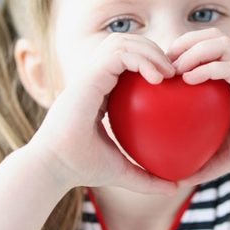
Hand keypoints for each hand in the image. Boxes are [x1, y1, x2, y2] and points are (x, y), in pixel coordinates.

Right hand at [30, 33, 176, 193]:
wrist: (54, 170)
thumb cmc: (83, 169)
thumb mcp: (123, 171)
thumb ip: (147, 177)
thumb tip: (175, 187)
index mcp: (99, 91)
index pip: (125, 60)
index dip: (150, 60)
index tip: (173, 79)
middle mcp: (93, 78)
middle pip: (125, 43)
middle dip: (153, 49)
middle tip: (175, 71)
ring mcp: (88, 75)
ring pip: (121, 42)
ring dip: (149, 50)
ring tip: (170, 72)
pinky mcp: (86, 77)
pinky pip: (118, 55)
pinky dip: (140, 59)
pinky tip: (158, 79)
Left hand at [166, 28, 229, 184]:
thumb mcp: (228, 156)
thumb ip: (204, 163)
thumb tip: (175, 180)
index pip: (205, 49)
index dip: (180, 51)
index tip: (159, 69)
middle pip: (210, 36)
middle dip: (184, 41)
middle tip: (162, 61)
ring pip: (221, 43)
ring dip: (193, 49)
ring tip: (174, 67)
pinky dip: (208, 68)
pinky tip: (189, 80)